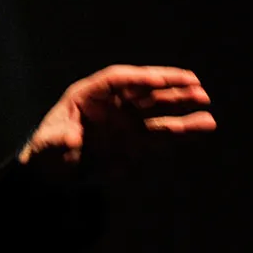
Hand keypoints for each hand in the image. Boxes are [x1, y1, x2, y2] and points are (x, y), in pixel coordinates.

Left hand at [18, 64, 214, 177]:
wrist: (54, 174)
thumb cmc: (46, 152)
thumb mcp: (47, 146)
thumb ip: (60, 141)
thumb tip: (71, 139)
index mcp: (88, 96)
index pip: (116, 80)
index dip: (138, 78)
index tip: (158, 81)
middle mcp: (112, 104)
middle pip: (144, 89)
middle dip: (169, 85)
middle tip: (195, 84)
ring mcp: (126, 122)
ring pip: (158, 109)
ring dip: (182, 106)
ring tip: (206, 104)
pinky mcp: (136, 141)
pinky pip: (163, 133)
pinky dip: (183, 130)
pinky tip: (203, 125)